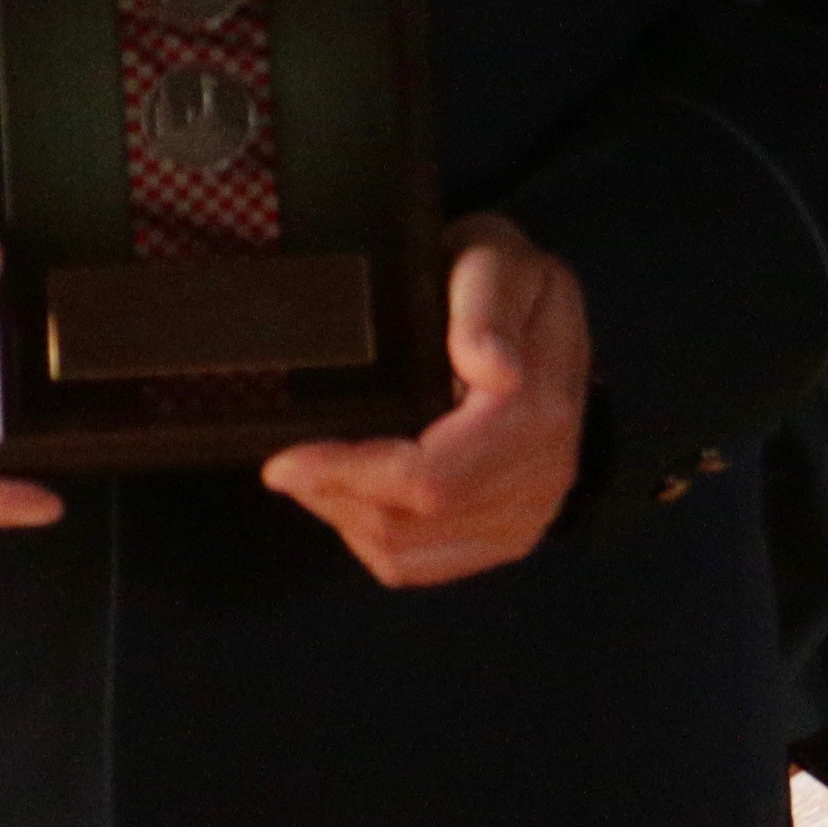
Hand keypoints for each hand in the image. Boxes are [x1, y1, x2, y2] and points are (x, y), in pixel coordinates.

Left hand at [263, 220, 587, 587]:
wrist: (543, 318)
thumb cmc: (509, 283)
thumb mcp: (498, 260)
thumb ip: (488, 307)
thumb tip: (494, 369)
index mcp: (539, 413)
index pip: (432, 477)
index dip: (351, 476)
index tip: (284, 462)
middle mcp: (541, 477)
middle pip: (411, 525)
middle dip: (334, 497)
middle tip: (286, 463)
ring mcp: (527, 515)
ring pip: (407, 553)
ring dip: (346, 518)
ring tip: (314, 474)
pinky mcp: (506, 536)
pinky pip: (420, 566)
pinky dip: (371, 540)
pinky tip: (351, 497)